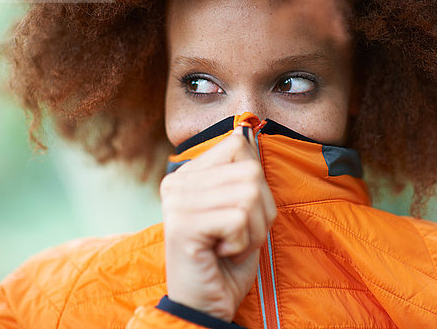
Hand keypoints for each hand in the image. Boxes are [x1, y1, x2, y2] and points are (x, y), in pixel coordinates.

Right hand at [160, 125, 277, 321]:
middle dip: (260, 211)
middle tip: (238, 235)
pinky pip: (239, 218)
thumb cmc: (226, 259)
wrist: (206, 304)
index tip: (240, 212)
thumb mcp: (241, 209)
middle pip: (251, 171)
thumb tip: (250, 131)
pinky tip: (222, 252)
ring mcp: (177, 201)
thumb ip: (243, 174)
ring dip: (253, 229)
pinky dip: (242, 242)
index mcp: (189, 174)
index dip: (256, 182)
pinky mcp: (182, 224)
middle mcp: (177, 182)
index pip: (239, 145)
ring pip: (249, 195)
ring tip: (231, 244)